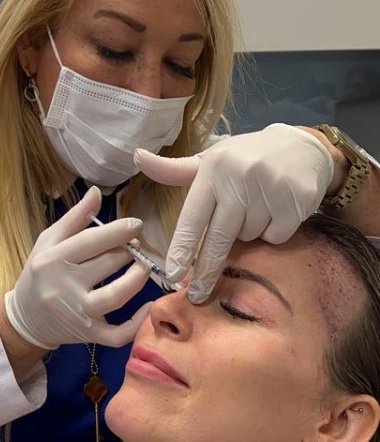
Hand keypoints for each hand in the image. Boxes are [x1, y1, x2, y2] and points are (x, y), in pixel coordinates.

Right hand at [5, 186, 150, 347]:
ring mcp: (77, 314)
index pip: (91, 241)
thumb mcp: (48, 241)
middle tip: (136, 246)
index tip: (136, 224)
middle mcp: (64, 287)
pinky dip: (137, 323)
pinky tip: (148, 306)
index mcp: (53, 259)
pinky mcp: (87, 335)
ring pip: (116, 296)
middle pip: (108, 264)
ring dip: (137, 278)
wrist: (24, 319)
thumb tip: (96, 191)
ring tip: (144, 267)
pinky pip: (117, 334)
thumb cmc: (39, 274)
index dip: (119, 231)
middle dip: (129, 251)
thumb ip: (75, 218)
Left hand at [135, 123, 333, 302]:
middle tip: (197, 295)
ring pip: (249, 238)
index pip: (193, 216)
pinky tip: (277, 210)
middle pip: (219, 238)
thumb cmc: (247, 157)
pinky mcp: (296, 200)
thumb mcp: (211, 159)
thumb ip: (175, 170)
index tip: (173, 274)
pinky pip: (276, 237)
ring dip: (249, 234)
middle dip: (207, 271)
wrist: (304, 146)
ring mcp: (270, 188)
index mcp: (214, 168)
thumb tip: (138, 157)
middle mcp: (240, 177)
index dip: (182, 248)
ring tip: (256, 208)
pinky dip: (274, 232)